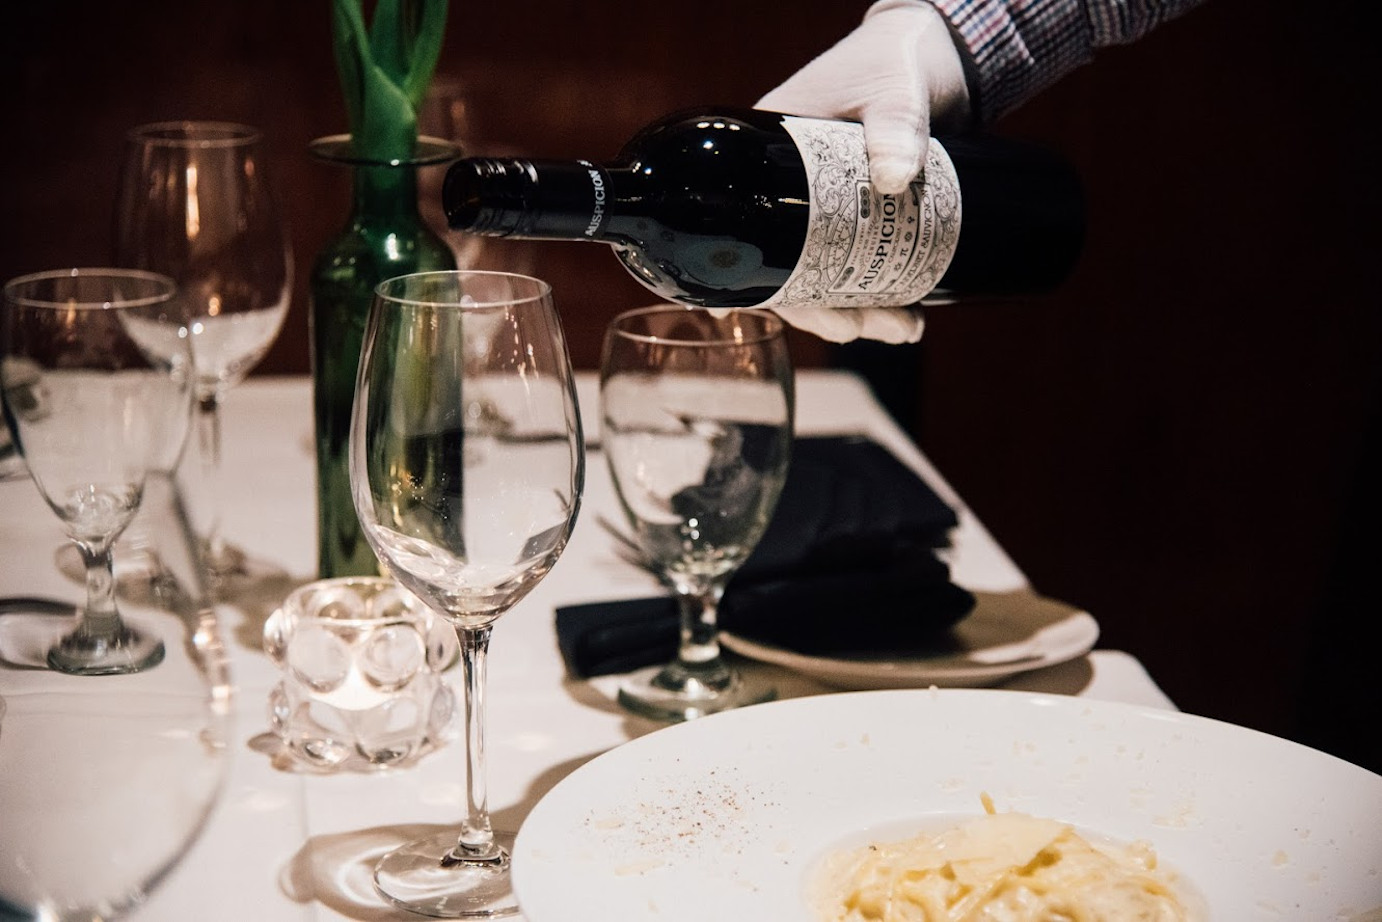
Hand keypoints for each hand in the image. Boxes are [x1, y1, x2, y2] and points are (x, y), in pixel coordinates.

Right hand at [754, 0, 965, 344]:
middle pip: (790, 269)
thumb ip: (897, 126)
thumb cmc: (899, 61)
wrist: (942, 59)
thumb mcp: (895, 90)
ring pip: (830, 276)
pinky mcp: (867, 218)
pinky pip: (864, 267)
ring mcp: (830, 210)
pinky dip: (885, 294)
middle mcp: (792, 191)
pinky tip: (911, 315)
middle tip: (864, 329)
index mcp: (772, 155)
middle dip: (824, 311)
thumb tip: (895, 177)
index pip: (748, 228)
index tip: (741, 314)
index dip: (749, 279)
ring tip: (905, 328)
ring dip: (861, 312)